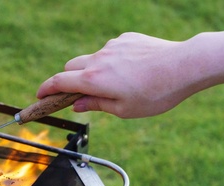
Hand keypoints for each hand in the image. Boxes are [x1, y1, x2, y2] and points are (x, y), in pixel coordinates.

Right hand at [37, 30, 223, 117]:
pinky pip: (111, 50)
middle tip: (76, 95)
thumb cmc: (155, 94)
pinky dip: (111, 61)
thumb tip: (76, 104)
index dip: (45, 90)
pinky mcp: (127, 39)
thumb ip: (96, 105)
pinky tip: (130, 71)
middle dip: (67, 80)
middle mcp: (98, 59)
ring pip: (91, 59)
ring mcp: (112, 46)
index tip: (39, 97)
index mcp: (93, 80)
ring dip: (92, 71)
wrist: (185, 65)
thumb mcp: (123, 110)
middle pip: (70, 67)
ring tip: (114, 85)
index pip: (59, 82)